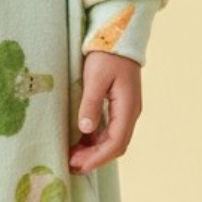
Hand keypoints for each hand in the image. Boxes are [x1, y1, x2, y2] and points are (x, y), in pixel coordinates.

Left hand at [68, 52, 141, 172]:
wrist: (118, 35)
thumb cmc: (107, 55)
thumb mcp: (95, 78)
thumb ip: (91, 104)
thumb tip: (85, 130)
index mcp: (128, 108)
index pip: (116, 143)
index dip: (97, 158)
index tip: (79, 165)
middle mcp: (130, 113)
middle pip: (115, 145)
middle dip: (94, 158)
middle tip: (71, 164)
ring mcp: (126, 110)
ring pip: (112, 139)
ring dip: (94, 150)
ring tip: (72, 156)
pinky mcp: (118, 106)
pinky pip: (109, 130)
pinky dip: (95, 139)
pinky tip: (79, 142)